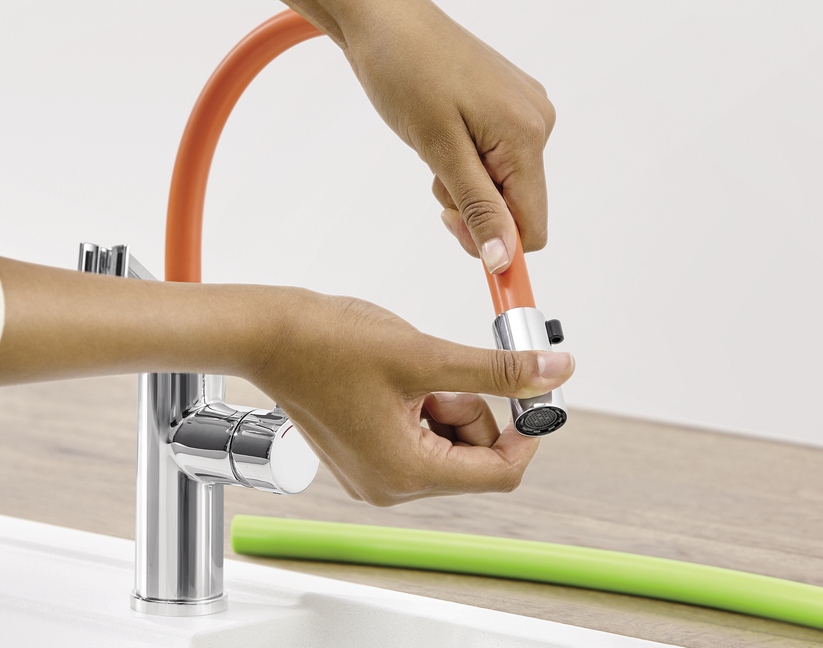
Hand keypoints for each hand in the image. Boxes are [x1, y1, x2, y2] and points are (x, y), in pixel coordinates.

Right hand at [0, 259, 574, 504]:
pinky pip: (419, 437)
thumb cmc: (329, 344)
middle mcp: (390, 486)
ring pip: (448, 444)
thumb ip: (498, 371)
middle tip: (443, 371)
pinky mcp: (364, 455)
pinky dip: (424, 406)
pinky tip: (396, 379)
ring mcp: (374, 474)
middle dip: (472, 409)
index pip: (499, 473)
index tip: (529, 389)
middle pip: (473, 458)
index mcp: (407, 474)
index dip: (525, 431)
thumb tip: (554, 374)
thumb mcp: (427, 355)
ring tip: (409, 372)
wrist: (268, 334)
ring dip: (447, 403)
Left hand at [342, 0, 555, 272]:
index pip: (533, 225)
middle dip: (475, 209)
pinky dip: (469, 163)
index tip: (457, 237)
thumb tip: (503, 259)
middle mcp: (538, 122)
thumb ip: (478, 207)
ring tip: (435, 149)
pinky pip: (498, 159)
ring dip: (467, 185)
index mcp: (527, 134)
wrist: (386, 20)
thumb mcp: (440, 149)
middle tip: (435, 183)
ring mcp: (526, 112)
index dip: (497, 246)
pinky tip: (445, 135)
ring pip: (505, 185)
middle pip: (518, 207)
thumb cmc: (406, 71)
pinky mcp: (510, 107)